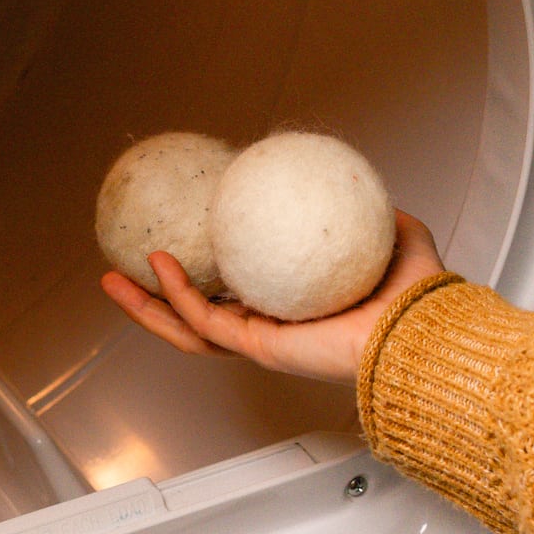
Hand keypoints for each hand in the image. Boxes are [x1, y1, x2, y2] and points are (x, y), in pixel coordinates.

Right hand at [100, 211, 443, 383]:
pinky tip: (156, 266)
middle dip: (156, 300)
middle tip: (125, 272)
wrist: (419, 329)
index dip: (206, 277)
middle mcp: (274, 329)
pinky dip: (176, 295)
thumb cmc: (416, 297)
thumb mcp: (394, 234)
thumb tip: (360, 187)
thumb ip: (374, 214)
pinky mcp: (260, 346)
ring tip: (113, 279)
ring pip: (188, 328)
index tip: (183, 247)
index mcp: (295, 309)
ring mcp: (263, 341)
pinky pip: (205, 319)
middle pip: (199, 319)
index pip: (239, 295)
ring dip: (145, 307)